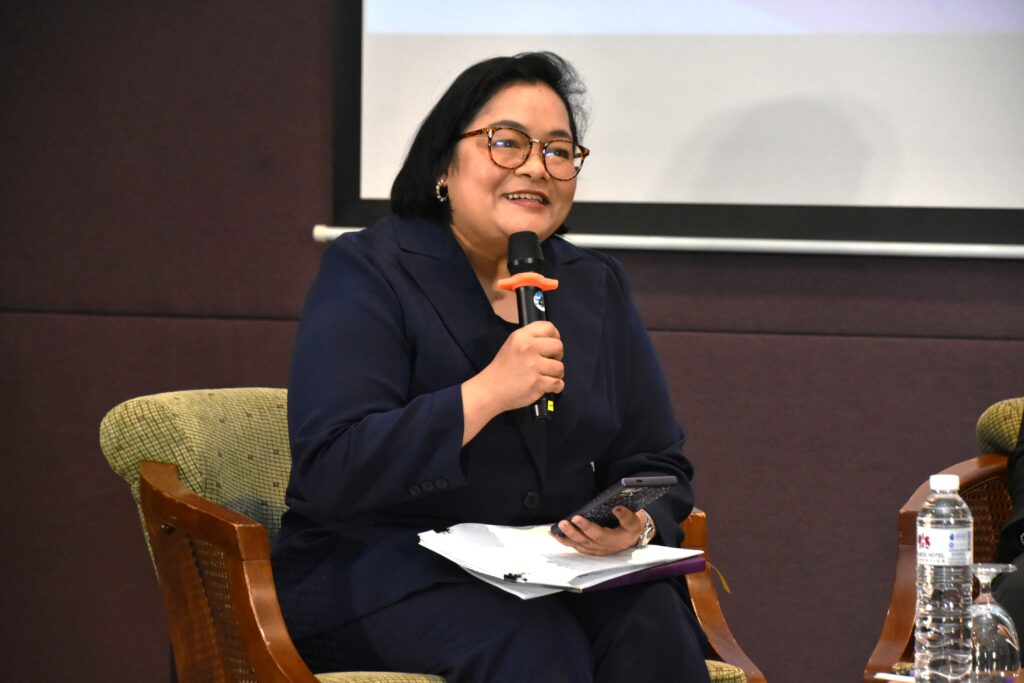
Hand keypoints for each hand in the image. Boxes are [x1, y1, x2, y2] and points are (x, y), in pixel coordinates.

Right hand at [461, 321, 563, 440]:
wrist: (490, 389)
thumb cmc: (503, 367)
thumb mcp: (512, 344)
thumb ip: (531, 339)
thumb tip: (554, 340)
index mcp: (522, 336)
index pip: (549, 328)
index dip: (555, 337)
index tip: (551, 347)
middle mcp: (528, 348)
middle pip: (558, 346)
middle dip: (557, 356)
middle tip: (548, 363)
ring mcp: (533, 366)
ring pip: (560, 367)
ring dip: (556, 374)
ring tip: (546, 376)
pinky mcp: (537, 383)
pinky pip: (558, 383)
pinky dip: (556, 387)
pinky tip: (547, 386)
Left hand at [551, 506, 647, 555]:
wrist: (633, 538)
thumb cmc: (632, 528)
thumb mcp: (633, 521)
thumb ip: (625, 515)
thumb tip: (616, 507)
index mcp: (613, 540)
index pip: (598, 534)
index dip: (586, 526)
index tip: (576, 517)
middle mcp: (602, 547)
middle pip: (585, 541)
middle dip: (572, 532)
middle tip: (562, 522)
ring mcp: (595, 550)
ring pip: (578, 545)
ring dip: (565, 538)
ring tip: (553, 531)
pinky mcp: (590, 549)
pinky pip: (576, 546)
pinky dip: (565, 542)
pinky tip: (555, 535)